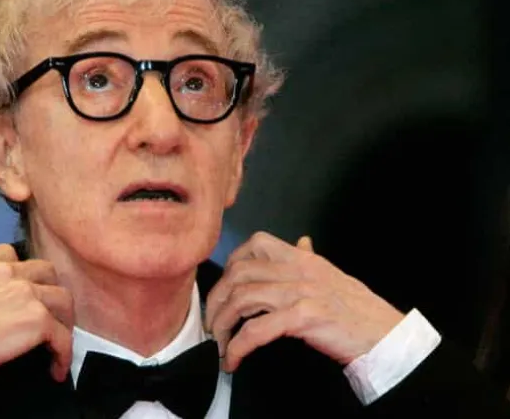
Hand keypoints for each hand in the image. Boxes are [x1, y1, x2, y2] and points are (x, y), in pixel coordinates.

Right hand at [0, 244, 74, 380]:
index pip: (7, 254)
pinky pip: (61, 335)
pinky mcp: (38, 319)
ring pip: (61, 298)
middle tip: (44, 309)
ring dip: (62, 318)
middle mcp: (6, 271)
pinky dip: (63, 351)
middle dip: (47, 288)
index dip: (17, 271)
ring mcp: (26, 293)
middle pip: (44, 271)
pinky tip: (57, 367)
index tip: (17, 288)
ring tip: (57, 337)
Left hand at [205, 232, 403, 371]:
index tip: (224, 287)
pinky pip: (257, 329)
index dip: (231, 263)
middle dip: (217, 298)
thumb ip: (309, 259)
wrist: (387, 336)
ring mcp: (301, 292)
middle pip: (240, 272)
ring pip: (243, 298)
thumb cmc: (359, 311)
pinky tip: (233, 357)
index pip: (256, 244)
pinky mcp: (304, 318)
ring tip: (219, 343)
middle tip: (212, 321)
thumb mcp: (332, 276)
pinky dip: (238, 345)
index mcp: (304, 259)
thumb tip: (301, 242)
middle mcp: (300, 270)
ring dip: (222, 324)